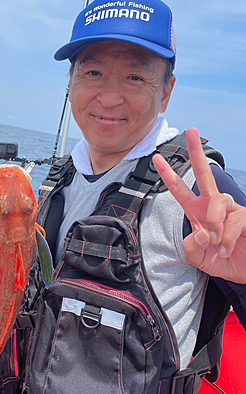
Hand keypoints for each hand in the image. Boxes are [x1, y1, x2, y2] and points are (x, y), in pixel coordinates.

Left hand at [152, 128, 245, 283]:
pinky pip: (233, 220)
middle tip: (191, 131)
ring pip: (218, 201)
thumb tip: (198, 233)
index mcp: (197, 212)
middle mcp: (213, 206)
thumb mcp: (199, 260)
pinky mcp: (245, 218)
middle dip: (196, 153)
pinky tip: (225, 248)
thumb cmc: (223, 261)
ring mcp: (231, 210)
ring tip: (216, 243)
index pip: (180, 190)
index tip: (156, 158)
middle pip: (203, 174)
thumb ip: (191, 249)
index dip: (168, 175)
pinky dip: (226, 237)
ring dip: (213, 223)